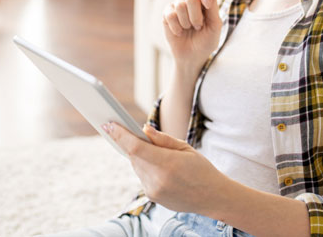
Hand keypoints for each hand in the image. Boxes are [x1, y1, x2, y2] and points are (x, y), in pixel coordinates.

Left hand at [102, 122, 228, 213]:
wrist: (212, 197)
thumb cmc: (202, 169)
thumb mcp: (186, 148)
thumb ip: (163, 139)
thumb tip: (144, 129)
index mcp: (168, 163)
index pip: (135, 147)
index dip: (120, 135)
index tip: (109, 125)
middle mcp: (157, 179)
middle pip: (134, 156)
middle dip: (131, 143)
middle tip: (131, 133)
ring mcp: (154, 190)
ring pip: (137, 167)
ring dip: (140, 157)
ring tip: (157, 154)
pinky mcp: (153, 197)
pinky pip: (142, 177)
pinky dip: (146, 168)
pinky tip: (161, 168)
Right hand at [162, 0, 222, 68]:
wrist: (192, 57)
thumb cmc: (206, 41)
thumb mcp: (214, 26)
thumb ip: (214, 6)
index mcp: (205, 0)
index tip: (207, 5)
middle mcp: (191, 0)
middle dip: (196, 16)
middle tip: (198, 26)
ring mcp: (178, 6)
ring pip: (180, 5)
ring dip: (186, 23)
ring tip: (189, 29)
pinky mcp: (167, 14)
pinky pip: (170, 14)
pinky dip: (177, 27)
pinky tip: (180, 32)